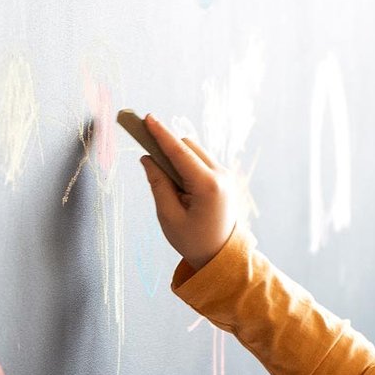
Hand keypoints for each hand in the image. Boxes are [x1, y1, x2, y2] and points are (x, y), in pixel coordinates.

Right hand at [139, 114, 237, 269]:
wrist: (222, 257)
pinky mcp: (226, 180)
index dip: (161, 134)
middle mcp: (222, 176)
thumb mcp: (169, 215)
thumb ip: (158, 183)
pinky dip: (188, 167)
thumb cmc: (194, 241)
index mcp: (208, 186)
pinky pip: (202, 162)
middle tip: (151, 163)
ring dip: (179, 160)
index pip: (180, 152)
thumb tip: (148, 158)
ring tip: (173, 189)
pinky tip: (183, 189)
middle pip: (188, 146)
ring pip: (196, 152)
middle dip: (168, 149)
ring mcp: (227, 177)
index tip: (147, 118)